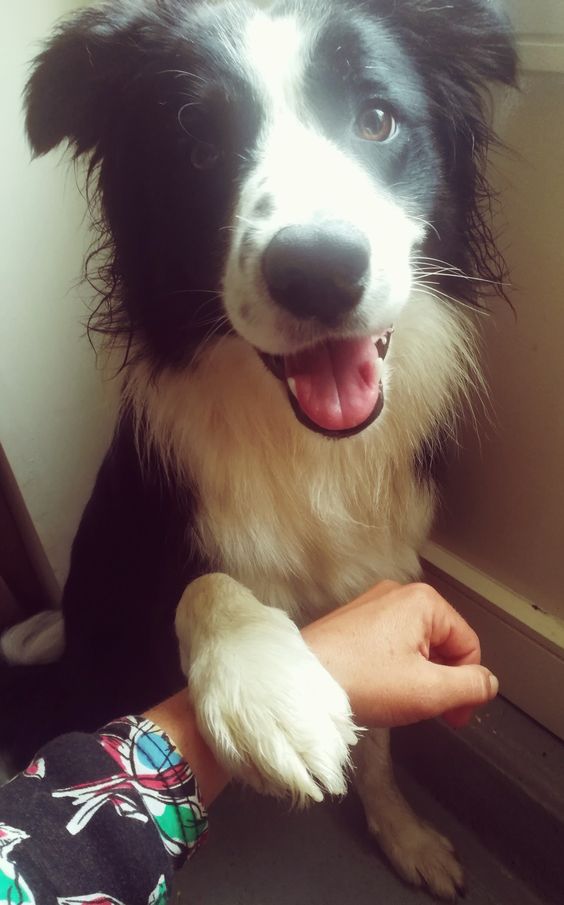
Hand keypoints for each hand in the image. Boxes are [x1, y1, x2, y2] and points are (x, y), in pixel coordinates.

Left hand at [302, 581, 497, 728]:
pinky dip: (393, 670)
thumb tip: (487, 683)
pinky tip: (379, 690)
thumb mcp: (429, 691)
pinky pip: (390, 645)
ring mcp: (373, 606)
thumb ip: (470, 686)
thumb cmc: (357, 681)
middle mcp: (398, 594)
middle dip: (441, 681)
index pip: (468, 645)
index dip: (468, 685)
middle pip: (442, 643)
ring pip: (416, 646)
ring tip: (398, 701)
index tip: (457, 715)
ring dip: (418, 677)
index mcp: (423, 601)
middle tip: (429, 712)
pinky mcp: (354, 622)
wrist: (300, 683)